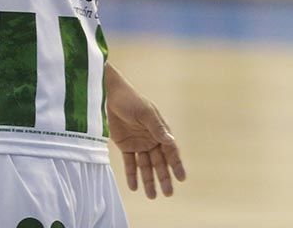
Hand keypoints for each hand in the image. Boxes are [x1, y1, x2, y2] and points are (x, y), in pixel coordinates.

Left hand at [106, 75, 185, 198]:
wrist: (111, 96)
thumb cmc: (132, 100)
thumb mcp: (145, 113)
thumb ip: (157, 128)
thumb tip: (170, 141)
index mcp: (160, 130)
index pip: (171, 150)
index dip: (176, 164)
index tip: (181, 178)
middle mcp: (152, 139)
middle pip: (159, 162)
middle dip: (164, 177)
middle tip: (168, 193)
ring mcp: (139, 143)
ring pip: (146, 166)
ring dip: (149, 180)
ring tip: (152, 196)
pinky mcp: (126, 146)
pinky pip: (130, 163)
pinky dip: (132, 175)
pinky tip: (134, 187)